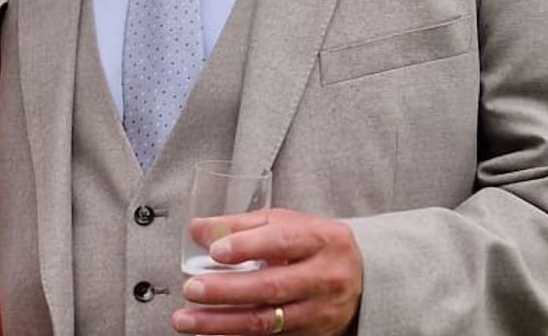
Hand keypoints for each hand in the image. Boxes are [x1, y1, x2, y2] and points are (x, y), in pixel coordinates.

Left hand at [173, 208, 361, 335]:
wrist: (362, 278)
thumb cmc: (314, 244)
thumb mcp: (286, 222)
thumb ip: (241, 224)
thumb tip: (197, 228)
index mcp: (321, 240)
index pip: (283, 241)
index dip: (247, 246)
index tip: (215, 251)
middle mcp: (324, 278)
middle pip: (271, 286)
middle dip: (226, 290)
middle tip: (191, 289)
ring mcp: (319, 311)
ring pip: (266, 321)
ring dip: (221, 322)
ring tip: (185, 319)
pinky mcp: (311, 335)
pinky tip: (209, 333)